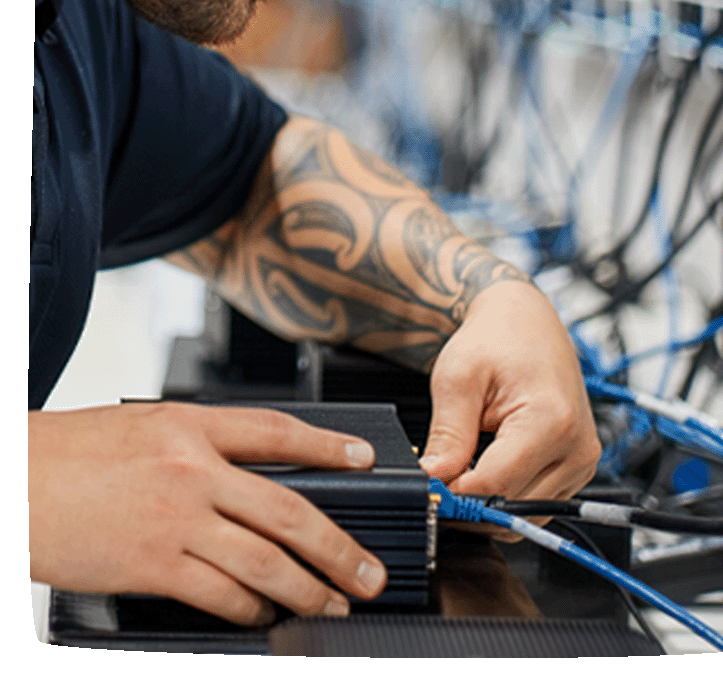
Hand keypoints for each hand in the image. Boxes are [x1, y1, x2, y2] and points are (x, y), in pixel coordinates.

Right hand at [29, 402, 386, 624]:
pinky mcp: (152, 564)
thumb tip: (256, 476)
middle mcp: (192, 470)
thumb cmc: (74, 452)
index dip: (329, 445)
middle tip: (368, 571)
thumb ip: (203, 445)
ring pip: (263, 560)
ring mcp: (175, 520)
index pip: (279, 431)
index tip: (365, 459)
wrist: (14, 477)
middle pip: (288, 510)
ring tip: (333, 604)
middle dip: (339, 547)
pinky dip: (252, 608)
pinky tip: (267, 615)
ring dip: (307, 588)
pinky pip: (219, 593)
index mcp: (192, 426)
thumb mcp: (148, 427)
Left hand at [420, 281, 600, 513]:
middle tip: (438, 476)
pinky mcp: (577, 466)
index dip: (454, 492)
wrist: (524, 322)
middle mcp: (577, 446)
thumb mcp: (458, 378)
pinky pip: (536, 501)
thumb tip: (434, 479)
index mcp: (552, 420)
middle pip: (512, 504)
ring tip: (462, 465)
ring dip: (488, 500)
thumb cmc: (497, 338)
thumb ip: (448, 435)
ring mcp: (582, 459)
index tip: (427, 487)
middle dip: (469, 500)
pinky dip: (506, 493)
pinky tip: (485, 466)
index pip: (496, 484)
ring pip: (525, 512)